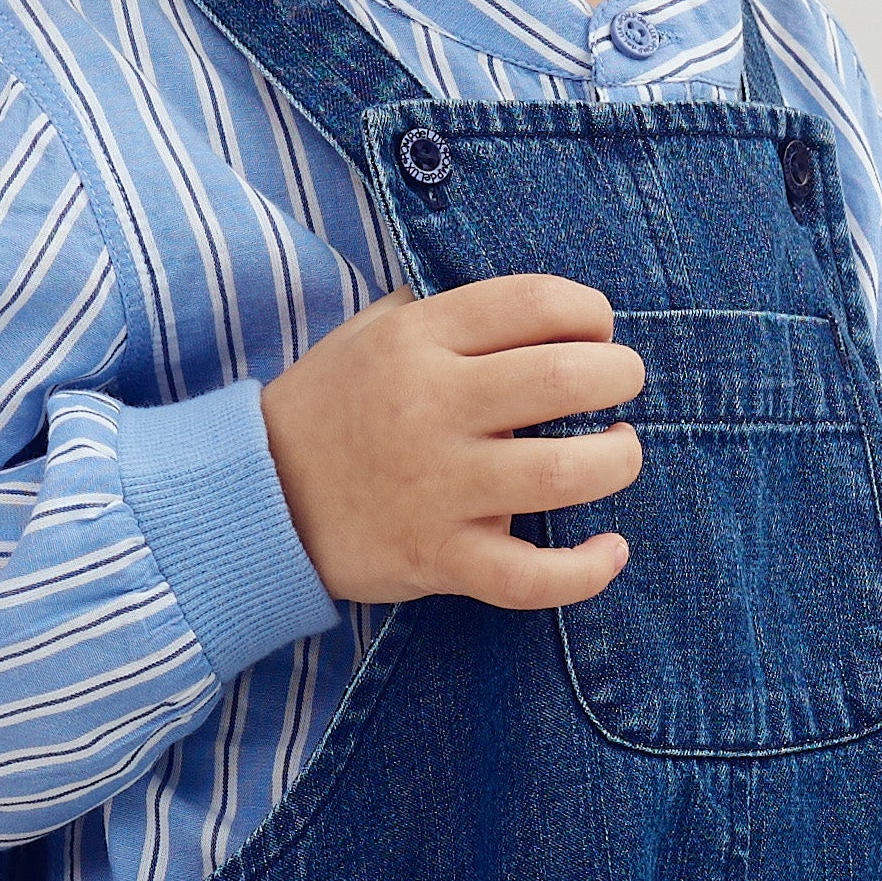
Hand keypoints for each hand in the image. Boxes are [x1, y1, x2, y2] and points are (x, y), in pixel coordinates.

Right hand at [260, 273, 645, 608]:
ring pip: (564, 473)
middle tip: (622, 384)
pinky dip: (587, 571)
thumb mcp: (373, 329)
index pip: (534, 302)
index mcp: (417, 341)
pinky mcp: (439, 557)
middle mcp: (430, 408)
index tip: (596, 331)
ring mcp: (436, 488)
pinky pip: (530, 577)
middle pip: (564, 379)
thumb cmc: (335, 405)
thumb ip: (448, 310)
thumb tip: (542, 310)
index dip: (590, 311)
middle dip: (620, 375)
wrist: (259, 497)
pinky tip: (610, 550)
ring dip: (619, 459)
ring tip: (618, 451)